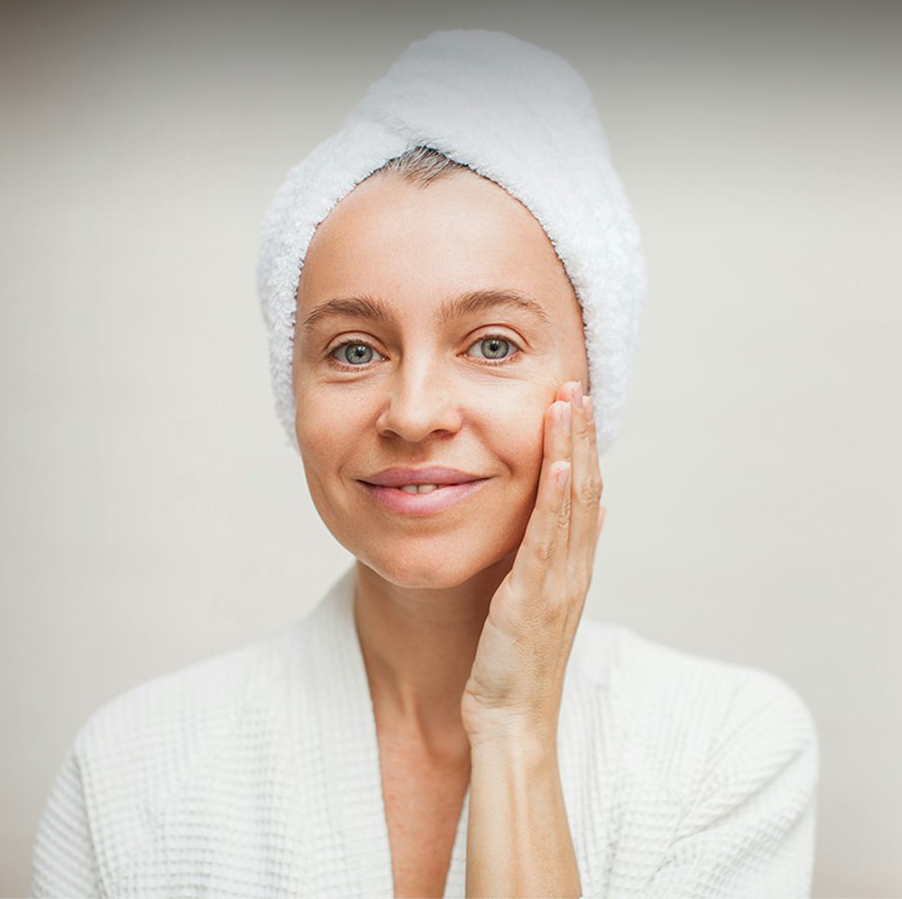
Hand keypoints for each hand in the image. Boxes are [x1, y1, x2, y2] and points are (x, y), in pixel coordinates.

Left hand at [461, 380, 604, 745]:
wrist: (513, 718)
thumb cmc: (520, 661)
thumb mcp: (543, 599)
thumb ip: (564, 554)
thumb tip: (589, 511)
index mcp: (573, 565)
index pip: (586, 493)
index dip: (584, 446)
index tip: (577, 403)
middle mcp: (573, 567)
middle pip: (586, 487)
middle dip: (581, 435)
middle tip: (577, 386)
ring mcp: (558, 582)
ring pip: (572, 505)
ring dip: (572, 450)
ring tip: (569, 404)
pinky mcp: (533, 598)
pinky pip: (549, 541)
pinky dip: (557, 500)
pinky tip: (559, 465)